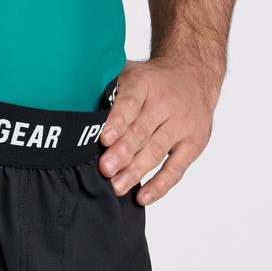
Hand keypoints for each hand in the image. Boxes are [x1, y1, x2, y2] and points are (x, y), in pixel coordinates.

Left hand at [98, 56, 219, 205]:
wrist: (193, 75)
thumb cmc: (151, 81)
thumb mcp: (129, 74)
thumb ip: (108, 90)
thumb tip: (78, 114)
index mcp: (145, 82)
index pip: (130, 102)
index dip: (117, 121)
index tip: (104, 138)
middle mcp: (166, 102)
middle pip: (142, 131)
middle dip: (122, 152)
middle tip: (105, 169)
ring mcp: (182, 124)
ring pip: (156, 151)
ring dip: (135, 171)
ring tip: (117, 187)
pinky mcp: (193, 143)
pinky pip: (176, 169)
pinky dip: (159, 185)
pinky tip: (142, 197)